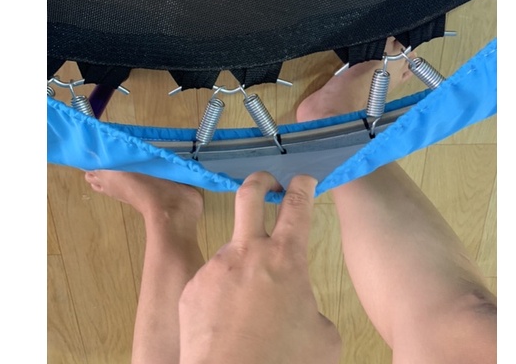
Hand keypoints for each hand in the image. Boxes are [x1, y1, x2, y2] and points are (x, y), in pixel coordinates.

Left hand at [179, 172, 340, 363]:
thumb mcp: (322, 337)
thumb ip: (311, 307)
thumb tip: (300, 308)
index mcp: (286, 258)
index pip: (297, 204)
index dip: (302, 185)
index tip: (303, 179)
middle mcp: (248, 252)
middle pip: (249, 195)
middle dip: (260, 181)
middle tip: (267, 183)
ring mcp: (216, 267)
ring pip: (231, 251)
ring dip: (242, 267)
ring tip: (247, 306)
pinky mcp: (193, 288)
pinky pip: (211, 282)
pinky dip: (222, 295)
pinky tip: (226, 323)